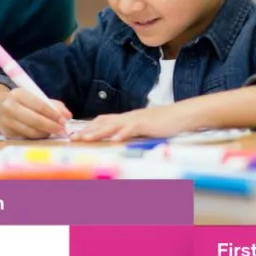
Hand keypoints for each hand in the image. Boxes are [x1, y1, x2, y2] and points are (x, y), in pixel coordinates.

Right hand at [0, 88, 71, 138]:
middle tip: (63, 130)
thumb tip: (68, 116)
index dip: (53, 114)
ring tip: (55, 132)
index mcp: (18, 94)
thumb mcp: (35, 97)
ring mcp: (6, 122)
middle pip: (35, 120)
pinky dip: (38, 137)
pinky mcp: (7, 134)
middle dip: (51, 126)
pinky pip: (27, 137)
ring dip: (46, 133)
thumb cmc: (22, 102)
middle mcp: (9, 107)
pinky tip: (44, 134)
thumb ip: (53, 105)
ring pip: (31, 132)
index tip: (65, 120)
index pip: (39, 105)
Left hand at [71, 104, 192, 141]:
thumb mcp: (144, 128)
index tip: (76, 135)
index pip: (103, 121)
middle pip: (103, 122)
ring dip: (98, 132)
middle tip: (72, 138)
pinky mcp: (146, 123)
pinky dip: (121, 134)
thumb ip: (132, 133)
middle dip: (87, 130)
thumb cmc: (166, 123)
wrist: (183, 114)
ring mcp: (136, 119)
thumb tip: (120, 140)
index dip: (89, 127)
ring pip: (113, 125)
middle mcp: (128, 117)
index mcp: (127, 118)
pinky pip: (131, 128)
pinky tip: (113, 140)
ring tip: (85, 138)